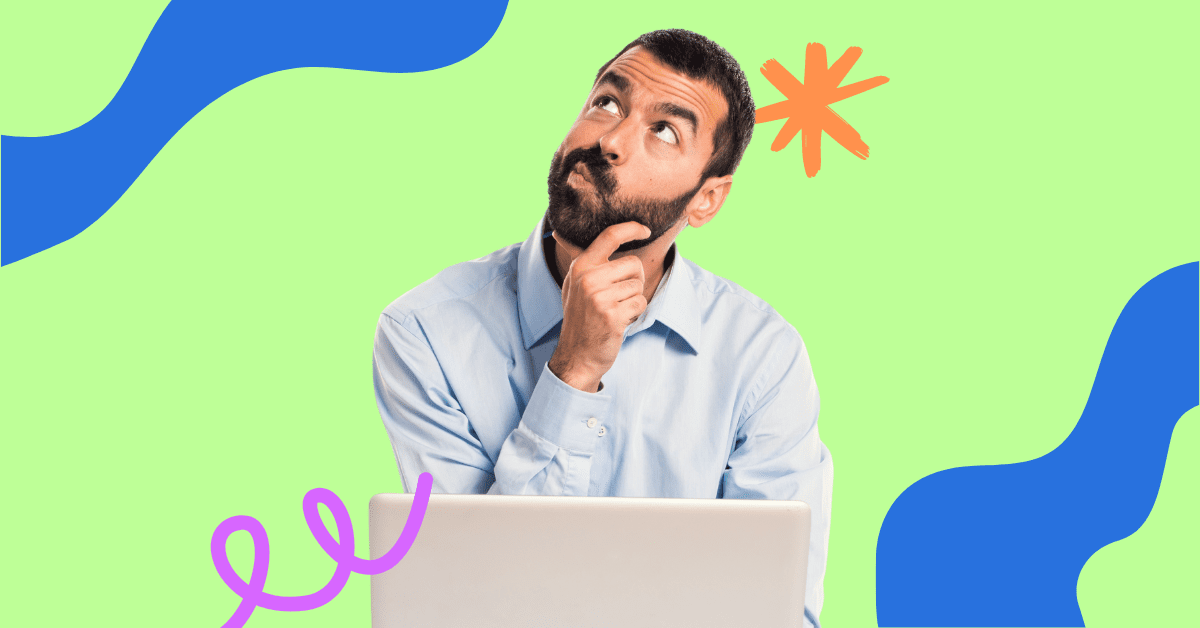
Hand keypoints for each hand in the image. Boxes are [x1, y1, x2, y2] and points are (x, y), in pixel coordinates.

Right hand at [548, 222, 650, 391]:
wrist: (577, 356)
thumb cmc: (580, 319)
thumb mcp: (572, 285)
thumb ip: (578, 261)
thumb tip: (559, 234)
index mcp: (580, 267)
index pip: (610, 236)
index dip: (631, 228)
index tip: (645, 230)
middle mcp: (588, 278)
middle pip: (633, 264)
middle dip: (634, 281)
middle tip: (618, 298)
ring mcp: (599, 297)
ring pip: (638, 285)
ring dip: (633, 301)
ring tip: (615, 311)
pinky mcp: (612, 315)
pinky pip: (640, 303)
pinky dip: (635, 314)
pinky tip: (619, 322)